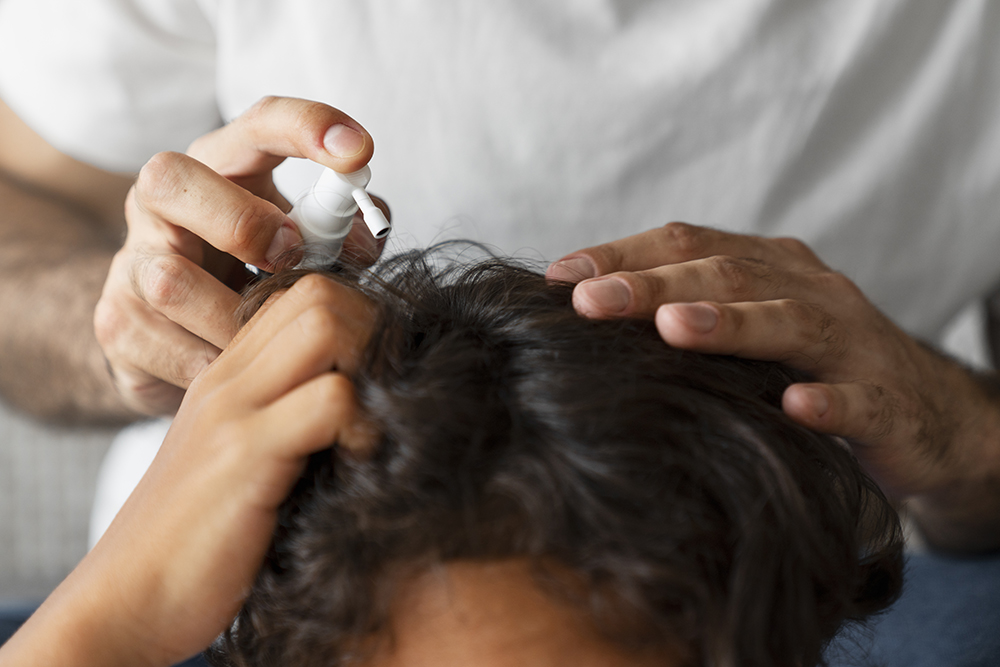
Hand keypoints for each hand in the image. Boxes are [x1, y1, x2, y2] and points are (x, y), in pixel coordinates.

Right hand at [1, 273, 376, 666]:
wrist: (127, 599)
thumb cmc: (197, 538)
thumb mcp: (246, 461)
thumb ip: (290, 421)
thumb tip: (373, 407)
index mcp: (229, 374)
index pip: (305, 293)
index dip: (361, 320)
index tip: (383, 374)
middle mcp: (228, 378)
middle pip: (322, 293)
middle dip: (377, 331)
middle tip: (391, 391)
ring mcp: (233, 410)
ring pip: (328, 324)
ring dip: (373, 367)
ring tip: (376, 423)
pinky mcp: (244, 454)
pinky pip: (331, 400)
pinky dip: (365, 426)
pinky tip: (362, 462)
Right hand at [94, 96, 389, 415]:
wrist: (172, 341)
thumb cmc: (253, 278)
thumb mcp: (304, 245)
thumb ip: (343, 236)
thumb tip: (363, 244)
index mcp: (220, 169)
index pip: (258, 124)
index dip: (307, 127)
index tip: (359, 153)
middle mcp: (161, 204)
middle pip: (172, 178)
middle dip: (240, 220)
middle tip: (290, 257)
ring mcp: (130, 263)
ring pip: (169, 282)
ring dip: (237, 318)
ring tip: (275, 335)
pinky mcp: (117, 324)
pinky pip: (171, 350)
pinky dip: (221, 366)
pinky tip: (245, 367)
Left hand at [547, 223, 999, 519]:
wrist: (927, 413)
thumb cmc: (811, 365)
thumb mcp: (748, 329)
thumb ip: (686, 314)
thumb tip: (585, 313)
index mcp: (767, 267)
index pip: (687, 245)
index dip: (622, 255)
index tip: (560, 278)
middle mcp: (808, 290)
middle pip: (726, 274)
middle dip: (653, 284)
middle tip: (590, 302)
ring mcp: (852, 343)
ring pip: (790, 323)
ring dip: (730, 323)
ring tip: (673, 328)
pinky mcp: (888, 403)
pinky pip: (859, 400)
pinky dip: (827, 401)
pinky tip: (793, 408)